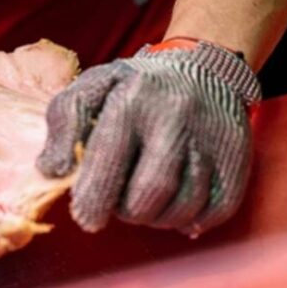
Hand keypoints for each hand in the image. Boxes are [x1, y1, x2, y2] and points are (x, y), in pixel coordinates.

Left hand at [36, 40, 260, 235]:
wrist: (204, 66)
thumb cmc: (136, 85)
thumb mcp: (92, 86)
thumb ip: (64, 122)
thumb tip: (50, 170)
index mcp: (130, 100)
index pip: (108, 161)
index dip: (93, 199)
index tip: (86, 217)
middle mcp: (174, 118)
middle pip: (148, 194)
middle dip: (127, 212)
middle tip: (119, 206)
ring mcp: (209, 138)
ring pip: (182, 208)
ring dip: (157, 218)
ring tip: (145, 202)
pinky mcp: (236, 157)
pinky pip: (216, 211)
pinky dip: (192, 220)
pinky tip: (176, 208)